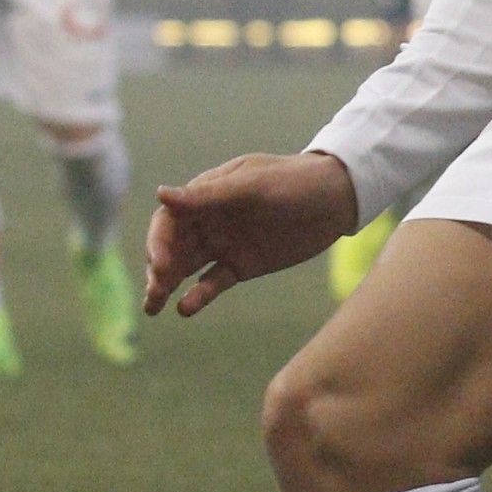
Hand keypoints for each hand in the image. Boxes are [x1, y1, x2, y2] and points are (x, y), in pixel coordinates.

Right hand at [145, 151, 361, 316]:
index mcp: (207, 194)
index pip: (168, 219)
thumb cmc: (295, 181)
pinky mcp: (241, 266)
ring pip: (185, 267)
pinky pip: (212, 283)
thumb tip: (160, 195)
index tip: (160, 263)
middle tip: (155, 290)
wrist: (338, 199)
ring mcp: (224, 244)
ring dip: (166, 284)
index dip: (158, 241)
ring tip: (153, 307)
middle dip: (158, 267)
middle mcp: (209, 220)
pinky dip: (198, 295)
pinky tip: (185, 309)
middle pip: (172, 246)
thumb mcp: (253, 186)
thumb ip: (208, 195)